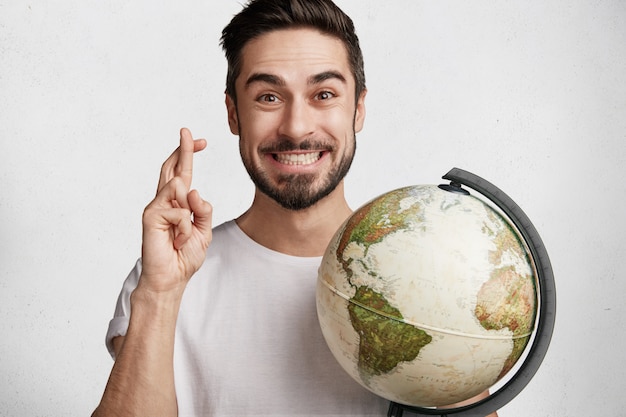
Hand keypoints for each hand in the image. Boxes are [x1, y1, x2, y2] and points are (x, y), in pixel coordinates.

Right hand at [139, 127, 212, 292]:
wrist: (171, 278)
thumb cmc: (185, 255)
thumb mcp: (203, 230)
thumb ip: (203, 210)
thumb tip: (195, 190)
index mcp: (178, 203)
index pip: (182, 173)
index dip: (188, 155)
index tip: (200, 140)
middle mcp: (165, 201)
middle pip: (172, 168)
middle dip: (183, 149)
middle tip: (187, 132)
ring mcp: (156, 206)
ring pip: (179, 186)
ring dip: (191, 213)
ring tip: (185, 235)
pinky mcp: (150, 215)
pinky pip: (179, 211)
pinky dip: (185, 228)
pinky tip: (179, 241)